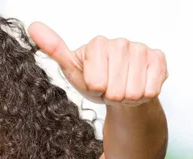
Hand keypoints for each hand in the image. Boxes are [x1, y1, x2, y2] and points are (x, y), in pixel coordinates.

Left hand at [28, 22, 167, 105]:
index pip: (96, 82)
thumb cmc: (96, 83)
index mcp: (98, 44)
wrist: (122, 93)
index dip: (96, 90)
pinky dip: (144, 94)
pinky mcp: (159, 59)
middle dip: (112, 95)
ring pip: (135, 90)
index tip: (96, 84)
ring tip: (124, 88)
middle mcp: (121, 42)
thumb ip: (54, 49)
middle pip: (116, 88)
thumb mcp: (72, 70)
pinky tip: (139, 86)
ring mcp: (141, 49)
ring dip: (128, 96)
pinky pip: (151, 88)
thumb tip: (33, 27)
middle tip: (111, 88)